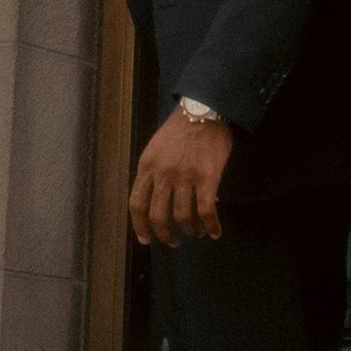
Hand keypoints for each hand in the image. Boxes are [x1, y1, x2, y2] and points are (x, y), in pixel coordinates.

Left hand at [129, 108, 232, 244]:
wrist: (204, 109)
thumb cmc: (181, 128)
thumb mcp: (157, 147)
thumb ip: (156, 172)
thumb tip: (164, 198)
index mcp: (147, 165)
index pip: (136, 203)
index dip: (140, 226)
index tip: (146, 239)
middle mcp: (163, 173)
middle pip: (158, 215)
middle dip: (165, 235)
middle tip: (172, 242)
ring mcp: (185, 176)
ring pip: (183, 217)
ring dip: (190, 231)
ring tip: (195, 233)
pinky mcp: (207, 177)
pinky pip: (207, 211)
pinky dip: (211, 226)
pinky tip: (214, 232)